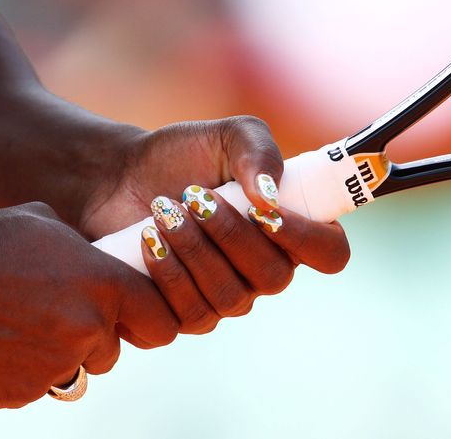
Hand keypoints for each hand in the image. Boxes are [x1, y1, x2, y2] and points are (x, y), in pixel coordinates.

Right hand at [0, 202, 177, 408]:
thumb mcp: (43, 224)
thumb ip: (78, 249)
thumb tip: (85, 259)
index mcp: (104, 286)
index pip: (160, 321)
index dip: (149, 321)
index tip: (134, 321)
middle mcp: (89, 330)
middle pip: (111, 351)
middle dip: (90, 339)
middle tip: (52, 316)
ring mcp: (56, 366)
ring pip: (73, 370)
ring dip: (56, 356)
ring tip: (17, 326)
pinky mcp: (22, 393)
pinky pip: (34, 387)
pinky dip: (20, 372)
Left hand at [80, 116, 349, 332]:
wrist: (121, 176)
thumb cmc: (181, 156)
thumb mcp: (225, 135)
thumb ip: (258, 150)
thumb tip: (271, 196)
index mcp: (288, 228)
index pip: (329, 253)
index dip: (306, 238)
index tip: (264, 211)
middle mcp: (263, 270)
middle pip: (274, 277)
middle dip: (231, 234)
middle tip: (193, 195)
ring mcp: (226, 297)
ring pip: (230, 298)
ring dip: (195, 251)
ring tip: (162, 210)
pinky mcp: (184, 314)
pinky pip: (189, 315)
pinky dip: (168, 275)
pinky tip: (147, 238)